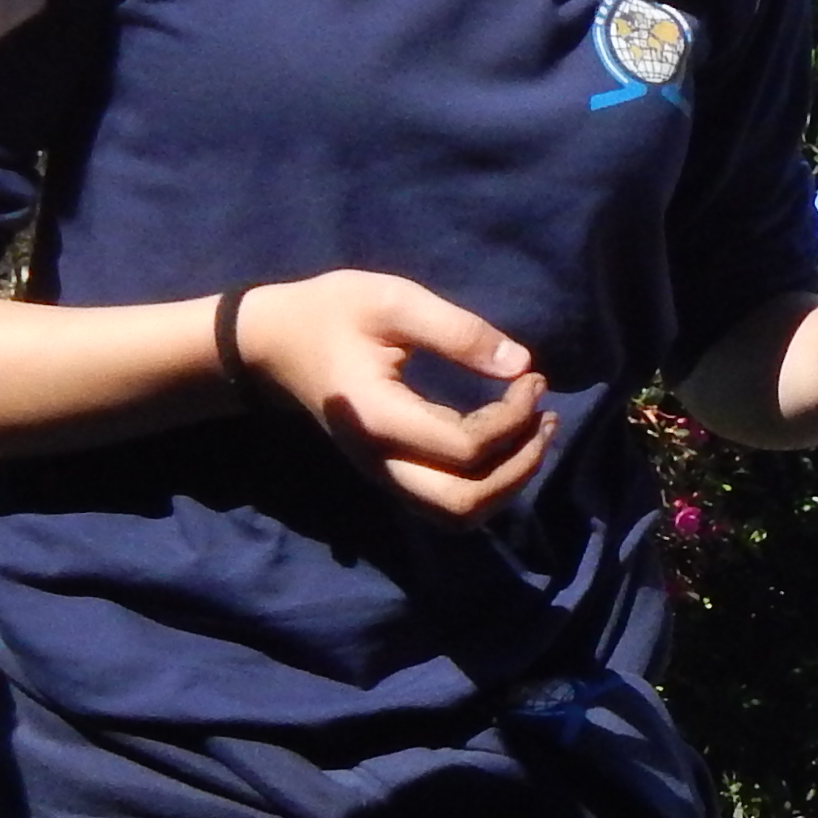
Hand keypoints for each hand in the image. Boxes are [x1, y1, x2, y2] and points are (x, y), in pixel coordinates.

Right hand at [233, 270, 552, 521]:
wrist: (272, 344)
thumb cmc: (330, 314)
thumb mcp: (392, 301)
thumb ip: (457, 331)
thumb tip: (520, 364)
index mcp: (378, 419)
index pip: (466, 448)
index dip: (514, 419)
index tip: (532, 377)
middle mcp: (380, 462)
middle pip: (463, 505)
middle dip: (520, 467)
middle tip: (545, 419)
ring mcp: (382, 475)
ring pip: (457, 516)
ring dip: (507, 485)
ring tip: (536, 435)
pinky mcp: (389, 474)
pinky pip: (446, 504)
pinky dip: (486, 487)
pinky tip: (507, 446)